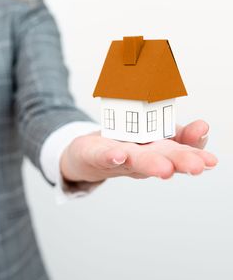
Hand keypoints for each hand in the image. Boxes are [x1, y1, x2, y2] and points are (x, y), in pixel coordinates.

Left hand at [60, 120, 217, 182]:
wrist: (88, 155)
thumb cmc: (124, 145)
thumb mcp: (153, 135)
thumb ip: (177, 132)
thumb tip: (203, 127)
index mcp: (156, 151)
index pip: (179, 151)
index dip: (195, 150)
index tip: (209, 155)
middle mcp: (140, 158)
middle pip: (161, 160)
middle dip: (179, 162)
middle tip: (197, 167)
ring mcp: (118, 159)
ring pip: (135, 161)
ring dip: (150, 164)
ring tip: (165, 168)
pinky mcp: (95, 155)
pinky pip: (103, 156)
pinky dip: (111, 157)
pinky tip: (119, 156)